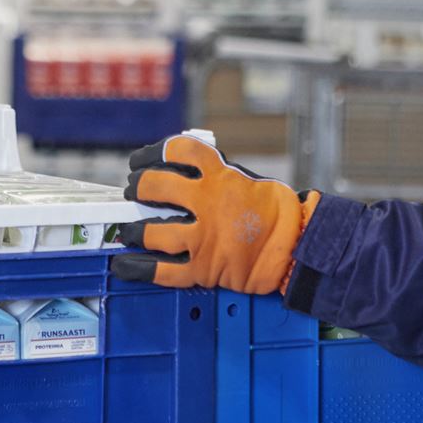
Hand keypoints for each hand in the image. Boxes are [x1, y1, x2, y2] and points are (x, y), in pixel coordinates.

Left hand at [110, 133, 317, 293]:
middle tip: (133, 191)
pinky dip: (139, 268)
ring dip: (134, 230)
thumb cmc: (276, 212)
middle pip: (156, 186)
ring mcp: (203, 237)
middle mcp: (207, 203)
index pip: (177, 151)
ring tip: (128, 230)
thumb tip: (184, 172)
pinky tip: (124, 264)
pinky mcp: (203, 268)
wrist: (298, 246)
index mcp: (220, 176)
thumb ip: (216, 176)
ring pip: (153, 231)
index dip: (152, 153)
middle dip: (138, 187)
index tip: (141, 160)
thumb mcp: (248, 180)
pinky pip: (163, 271)